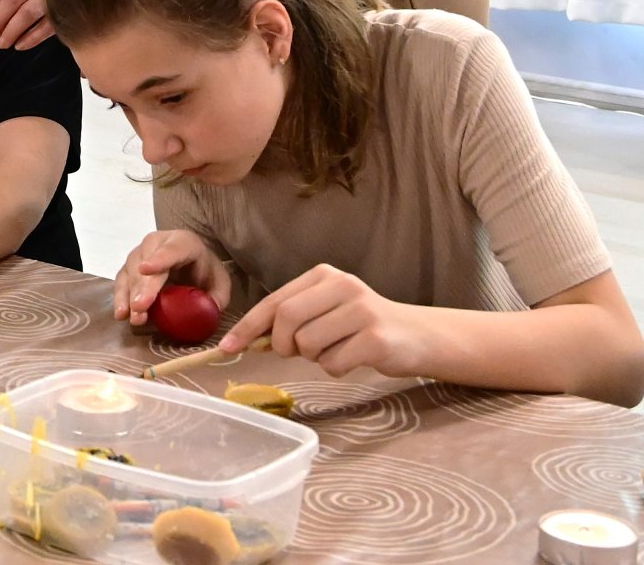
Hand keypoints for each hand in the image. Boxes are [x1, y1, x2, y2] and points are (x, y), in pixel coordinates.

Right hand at [114, 230, 231, 326]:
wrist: (193, 265)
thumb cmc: (206, 273)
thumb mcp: (220, 284)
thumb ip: (216, 297)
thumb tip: (206, 311)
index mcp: (184, 242)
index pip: (172, 249)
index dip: (159, 259)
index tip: (146, 269)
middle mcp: (158, 242)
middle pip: (145, 261)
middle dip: (142, 286)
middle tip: (140, 307)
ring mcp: (141, 253)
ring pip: (130, 270)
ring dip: (129, 294)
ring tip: (129, 315)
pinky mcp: (130, 266)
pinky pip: (122, 280)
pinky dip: (120, 297)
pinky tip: (121, 313)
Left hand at [220, 264, 429, 377]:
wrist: (417, 335)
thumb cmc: (360, 326)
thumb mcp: (325, 310)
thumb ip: (291, 318)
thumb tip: (245, 339)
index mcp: (323, 275)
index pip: (275, 302)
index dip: (247, 327)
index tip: (226, 348)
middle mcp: (342, 286)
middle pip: (286, 319)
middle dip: (281, 344)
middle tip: (295, 352)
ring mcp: (361, 310)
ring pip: (308, 345)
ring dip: (313, 358)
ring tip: (334, 350)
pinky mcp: (376, 338)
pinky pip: (333, 363)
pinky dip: (335, 369)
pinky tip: (353, 359)